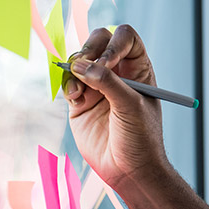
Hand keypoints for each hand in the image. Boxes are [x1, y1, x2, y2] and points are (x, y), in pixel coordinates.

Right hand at [63, 24, 169, 193]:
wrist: (128, 170)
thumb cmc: (140, 138)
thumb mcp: (130, 106)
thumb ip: (107, 82)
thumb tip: (80, 64)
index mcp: (139, 69)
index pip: (126, 38)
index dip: (115, 43)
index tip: (107, 63)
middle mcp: (118, 73)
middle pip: (100, 41)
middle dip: (90, 49)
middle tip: (86, 68)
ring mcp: (98, 86)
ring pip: (80, 60)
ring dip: (76, 68)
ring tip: (80, 91)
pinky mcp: (80, 101)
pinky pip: (68, 81)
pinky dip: (68, 84)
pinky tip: (76, 98)